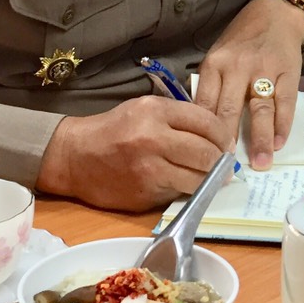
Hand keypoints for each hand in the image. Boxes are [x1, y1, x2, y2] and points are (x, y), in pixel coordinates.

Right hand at [35, 98, 229, 211]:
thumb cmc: (113, 130)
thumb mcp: (144, 110)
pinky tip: (187, 185)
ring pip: (198, 178)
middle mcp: (154, 137)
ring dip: (211, 181)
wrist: (75, 157)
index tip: (228, 143)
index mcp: (155, 111)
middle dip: (221, 161)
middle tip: (226, 165)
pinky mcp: (145, 192)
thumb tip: (215, 135)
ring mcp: (149, 168)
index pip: (206, 121)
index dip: (223, 135)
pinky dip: (187, 190)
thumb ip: (177, 118)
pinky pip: (179, 193)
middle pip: (206, 152)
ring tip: (214, 179)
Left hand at [195, 0, 303, 169]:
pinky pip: (285, 102)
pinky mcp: (288, 71)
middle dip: (228, 141)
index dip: (203, 133)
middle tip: (227, 168)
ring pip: (259, 109)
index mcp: (214, 65)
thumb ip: (210, 88)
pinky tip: (278, 143)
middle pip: (230, 109)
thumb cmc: (240, 43)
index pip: (205, 104)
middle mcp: (237, 66)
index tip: (202, 157)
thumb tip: (199, 128)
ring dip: (260, 139)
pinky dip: (282, 125)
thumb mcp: (217, 58)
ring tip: (260, 163)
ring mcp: (264, 69)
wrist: (273, 15)